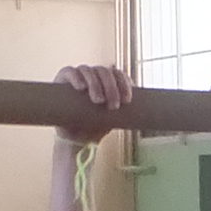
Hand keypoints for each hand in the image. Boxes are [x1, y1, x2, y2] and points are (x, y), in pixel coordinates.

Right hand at [48, 64, 132, 210]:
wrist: (77, 140)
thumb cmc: (96, 127)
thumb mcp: (115, 117)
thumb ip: (126, 110)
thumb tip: (149, 110)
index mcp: (107, 82)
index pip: (118, 74)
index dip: (124, 83)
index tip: (128, 100)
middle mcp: (93, 76)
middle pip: (105, 71)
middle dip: (112, 87)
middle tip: (113, 105)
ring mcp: (77, 77)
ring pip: (89, 70)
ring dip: (96, 84)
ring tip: (98, 101)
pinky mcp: (62, 81)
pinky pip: (69, 71)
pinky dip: (76, 77)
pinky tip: (81, 88)